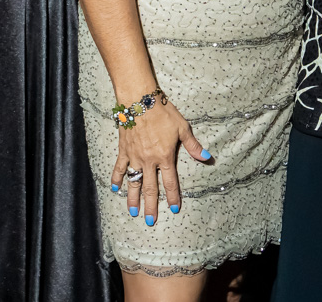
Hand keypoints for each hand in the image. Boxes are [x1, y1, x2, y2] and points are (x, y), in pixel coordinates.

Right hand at [111, 100, 211, 224]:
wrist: (140, 101)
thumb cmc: (163, 112)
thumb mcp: (182, 127)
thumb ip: (192, 145)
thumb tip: (206, 157)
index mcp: (165, 156)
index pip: (170, 182)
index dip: (173, 197)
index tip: (174, 210)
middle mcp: (149, 161)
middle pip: (150, 188)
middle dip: (152, 206)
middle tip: (150, 222)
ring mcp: (134, 157)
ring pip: (133, 182)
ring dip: (133, 199)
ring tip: (133, 212)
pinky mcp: (124, 150)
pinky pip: (119, 168)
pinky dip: (116, 179)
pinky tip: (115, 189)